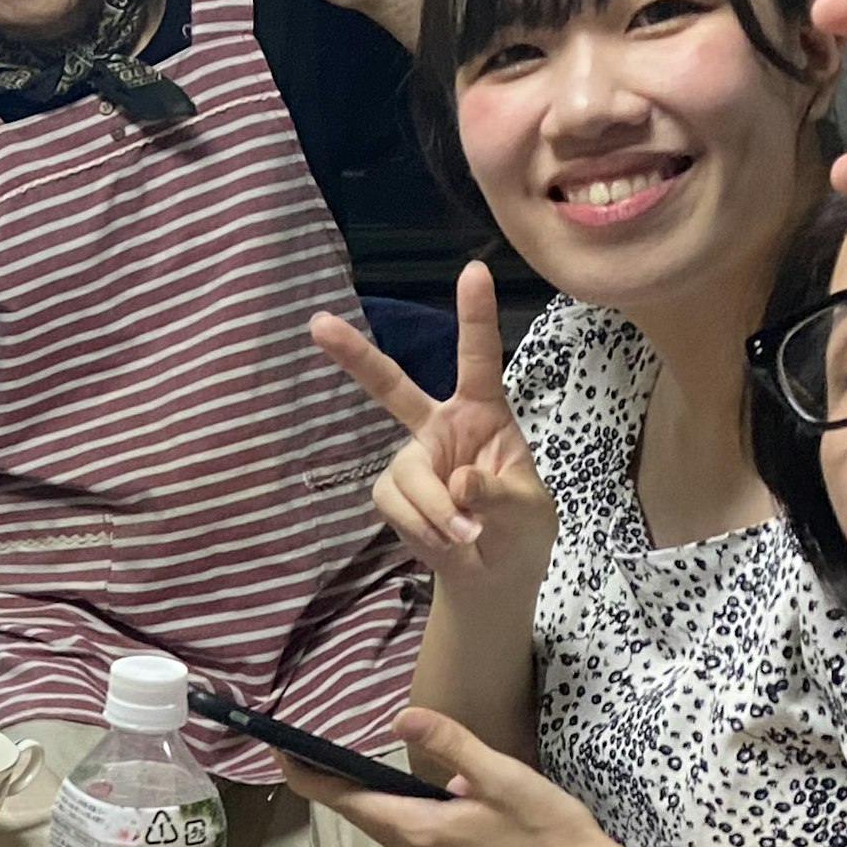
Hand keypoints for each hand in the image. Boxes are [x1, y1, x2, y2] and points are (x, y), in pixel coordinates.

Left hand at [280, 705, 614, 846]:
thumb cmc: (547, 831)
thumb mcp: (499, 775)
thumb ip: (449, 745)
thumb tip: (400, 719)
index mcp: (419, 832)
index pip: (346, 802)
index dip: (308, 777)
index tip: (281, 752)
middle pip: (362, 815)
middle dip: (331, 783)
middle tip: (304, 749)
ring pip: (388, 828)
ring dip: (366, 798)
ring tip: (344, 766)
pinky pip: (414, 837)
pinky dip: (398, 812)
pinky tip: (414, 795)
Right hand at [309, 264, 552, 600]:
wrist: (491, 575)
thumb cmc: (520, 531)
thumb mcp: (529, 511)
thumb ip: (499, 493)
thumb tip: (458, 481)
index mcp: (483, 413)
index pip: (479, 359)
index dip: (475, 316)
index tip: (473, 270)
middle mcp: (439, 426)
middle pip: (391, 387)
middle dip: (354, 356)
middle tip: (317, 324)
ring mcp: (411, 459)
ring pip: (405, 472)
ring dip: (436, 510)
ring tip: (464, 536)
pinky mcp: (390, 492)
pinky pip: (393, 502)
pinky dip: (422, 526)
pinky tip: (444, 540)